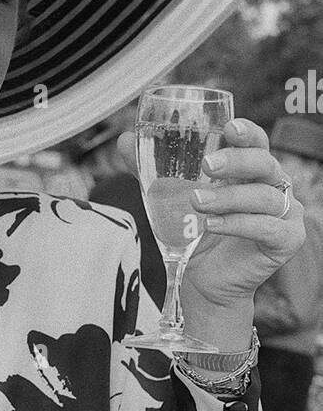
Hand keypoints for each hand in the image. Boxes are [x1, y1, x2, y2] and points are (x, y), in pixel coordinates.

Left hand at [117, 117, 306, 311]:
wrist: (201, 282)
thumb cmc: (193, 234)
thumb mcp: (170, 197)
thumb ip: (151, 169)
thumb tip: (124, 140)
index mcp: (251, 170)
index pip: (256, 142)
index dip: (247, 132)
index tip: (229, 128)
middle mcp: (273, 187)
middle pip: (264, 163)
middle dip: (236, 161)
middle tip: (207, 165)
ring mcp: (284, 213)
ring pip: (264, 196)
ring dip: (228, 197)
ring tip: (196, 202)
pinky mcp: (286, 240)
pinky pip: (267, 227)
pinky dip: (239, 224)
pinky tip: (212, 226)